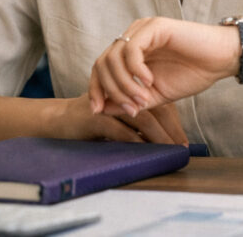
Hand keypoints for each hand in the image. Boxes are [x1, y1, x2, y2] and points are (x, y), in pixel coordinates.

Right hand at [50, 94, 187, 144]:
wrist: (59, 120)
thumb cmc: (93, 122)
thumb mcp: (119, 118)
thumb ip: (139, 123)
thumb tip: (166, 140)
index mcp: (132, 91)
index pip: (160, 104)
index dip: (174, 122)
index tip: (183, 142)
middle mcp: (124, 94)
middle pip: (155, 108)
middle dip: (170, 129)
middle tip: (180, 148)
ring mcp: (110, 104)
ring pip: (141, 117)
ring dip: (157, 135)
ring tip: (167, 149)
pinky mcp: (95, 117)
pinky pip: (120, 128)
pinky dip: (134, 138)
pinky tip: (144, 149)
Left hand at [88, 17, 238, 115]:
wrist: (221, 60)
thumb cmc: (193, 74)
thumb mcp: (155, 95)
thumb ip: (130, 100)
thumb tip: (101, 109)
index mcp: (131, 51)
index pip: (101, 67)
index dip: (96, 88)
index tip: (98, 111)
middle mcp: (133, 37)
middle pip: (102, 62)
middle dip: (110, 90)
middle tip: (131, 108)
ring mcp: (142, 29)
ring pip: (114, 57)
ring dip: (125, 84)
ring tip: (142, 99)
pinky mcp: (154, 26)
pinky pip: (131, 50)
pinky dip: (135, 70)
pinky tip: (150, 82)